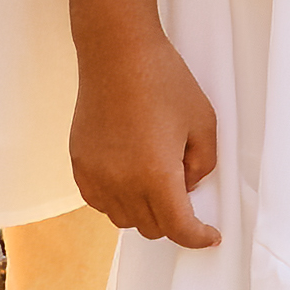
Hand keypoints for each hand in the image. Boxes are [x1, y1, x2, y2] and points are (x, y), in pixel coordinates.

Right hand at [69, 10, 224, 244]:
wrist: (117, 52)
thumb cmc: (162, 80)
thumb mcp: (203, 122)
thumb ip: (204, 164)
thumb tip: (188, 186)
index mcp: (157, 175)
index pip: (179, 229)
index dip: (199, 237)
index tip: (209, 235)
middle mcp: (122, 183)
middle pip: (152, 228)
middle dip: (174, 221)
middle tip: (184, 193)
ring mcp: (96, 175)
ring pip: (123, 219)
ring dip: (144, 212)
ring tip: (155, 180)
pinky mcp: (80, 164)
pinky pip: (99, 201)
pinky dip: (117, 200)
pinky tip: (129, 178)